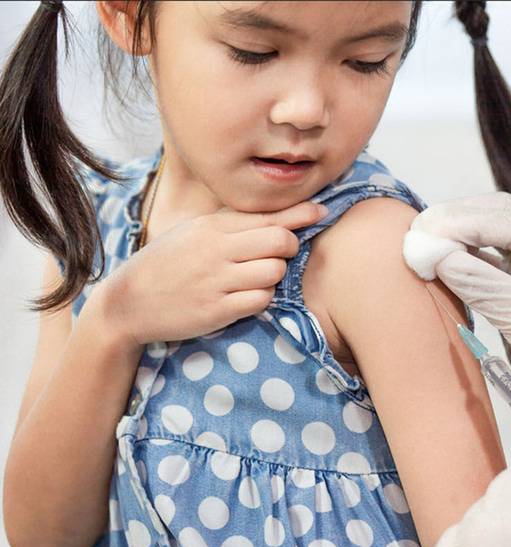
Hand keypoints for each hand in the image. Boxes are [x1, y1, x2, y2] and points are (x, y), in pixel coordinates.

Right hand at [95, 201, 326, 348]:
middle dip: (291, 247)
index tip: (321, 212)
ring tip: (260, 277)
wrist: (127, 302)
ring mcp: (216, 281)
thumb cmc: (166, 264)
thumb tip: (276, 216)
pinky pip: (261, 300)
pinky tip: (250, 296)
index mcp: (212, 227)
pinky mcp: (216, 310)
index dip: (301, 214)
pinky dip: (263, 298)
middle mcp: (216, 250)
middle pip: (280, 241)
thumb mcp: (193, 234)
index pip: (268, 216)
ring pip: (274, 272)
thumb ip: (230, 225)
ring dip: (276, 276)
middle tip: (284, 254)